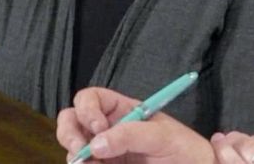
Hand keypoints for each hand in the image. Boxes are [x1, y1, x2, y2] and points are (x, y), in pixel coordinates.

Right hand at [57, 87, 215, 162]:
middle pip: (72, 120)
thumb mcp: (162, 136)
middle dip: (69, 132)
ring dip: (75, 154)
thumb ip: (131, 134)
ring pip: (73, 147)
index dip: (88, 109)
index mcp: (123, 111)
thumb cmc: (184, 149)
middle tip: (81, 150)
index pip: (91, 98)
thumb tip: (97, 143)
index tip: (98, 127)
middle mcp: (108, 129)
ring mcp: (104, 151)